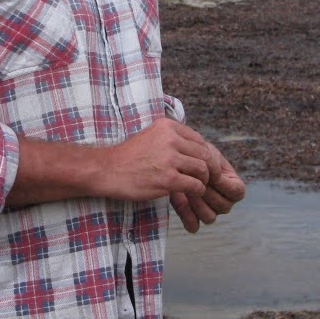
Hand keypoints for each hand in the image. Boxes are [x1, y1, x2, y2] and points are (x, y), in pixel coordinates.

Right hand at [100, 118, 217, 200]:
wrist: (107, 169)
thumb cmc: (129, 156)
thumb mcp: (151, 135)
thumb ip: (172, 138)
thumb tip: (195, 147)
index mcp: (167, 126)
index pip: (199, 140)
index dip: (206, 154)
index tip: (206, 165)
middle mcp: (170, 139)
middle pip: (204, 154)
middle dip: (211, 168)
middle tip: (210, 179)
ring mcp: (169, 158)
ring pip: (202, 170)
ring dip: (204, 181)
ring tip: (199, 187)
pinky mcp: (168, 178)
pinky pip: (195, 185)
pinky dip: (197, 191)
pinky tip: (192, 194)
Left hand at [170, 144, 244, 233]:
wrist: (175, 159)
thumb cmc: (196, 153)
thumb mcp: (206, 153)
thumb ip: (212, 163)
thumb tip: (215, 178)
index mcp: (233, 186)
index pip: (237, 192)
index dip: (224, 185)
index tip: (210, 175)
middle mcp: (224, 202)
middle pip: (223, 207)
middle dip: (208, 193)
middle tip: (193, 180)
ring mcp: (210, 211)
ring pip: (209, 217)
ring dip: (197, 203)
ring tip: (185, 187)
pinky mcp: (193, 218)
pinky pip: (193, 225)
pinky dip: (186, 215)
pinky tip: (178, 198)